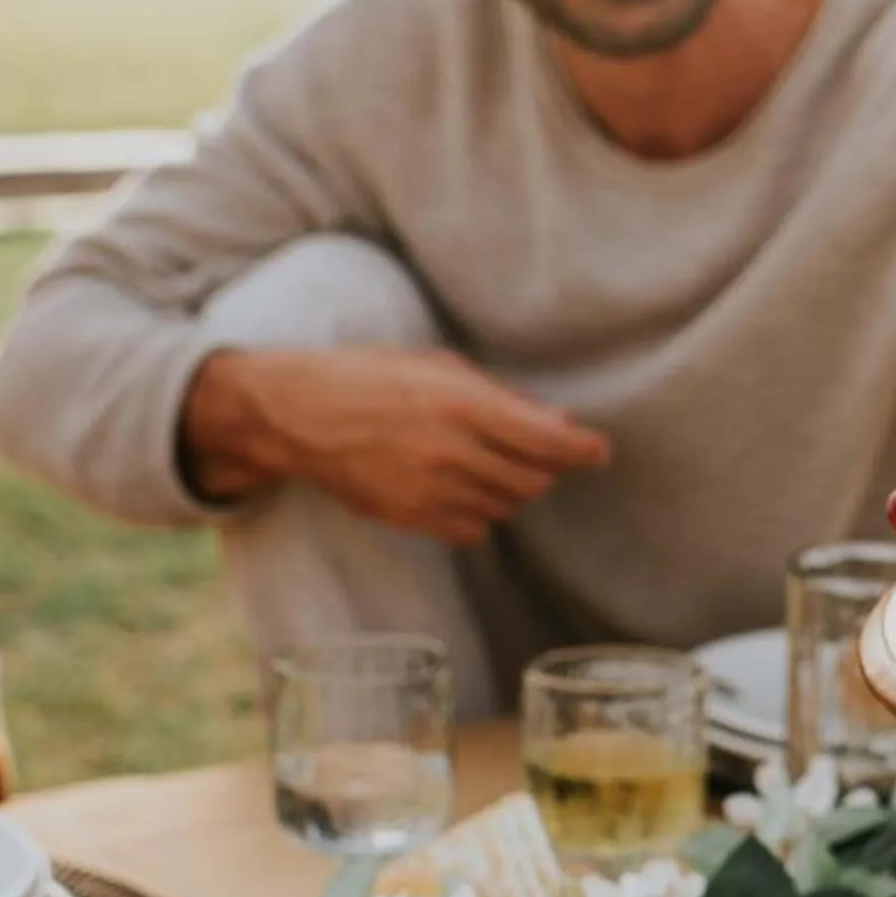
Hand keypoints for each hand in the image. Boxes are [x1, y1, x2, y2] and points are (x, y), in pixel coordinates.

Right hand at [186, 348, 611, 546]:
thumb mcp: (439, 367)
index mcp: (461, 404)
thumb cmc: (371, 377)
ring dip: (512, 488)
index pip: (548, 441)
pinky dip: (482, 513)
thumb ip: (502, 398)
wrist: (296, 414)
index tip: (598, 451)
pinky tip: (463, 488)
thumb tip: (561, 423)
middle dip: (545, 468)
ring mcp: (428, 490)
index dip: (583, 449)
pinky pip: (474, 529)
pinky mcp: (409, 518)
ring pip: (507, 506)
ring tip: (489, 463)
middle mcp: (450, 451)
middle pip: (534, 480)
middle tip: (536, 452)